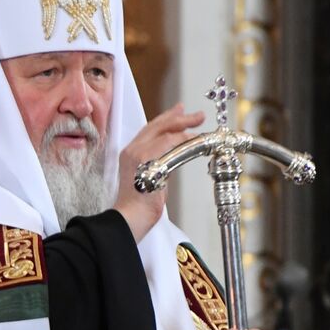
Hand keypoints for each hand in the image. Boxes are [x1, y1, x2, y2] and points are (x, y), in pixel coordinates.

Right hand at [113, 104, 205, 239]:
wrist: (129, 218)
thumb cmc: (140, 206)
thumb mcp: (150, 178)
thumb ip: (159, 165)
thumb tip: (174, 158)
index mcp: (130, 153)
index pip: (150, 129)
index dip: (166, 118)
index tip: (180, 110)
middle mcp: (131, 150)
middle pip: (157, 125)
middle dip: (179, 118)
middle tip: (197, 116)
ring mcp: (137, 154)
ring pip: (165, 133)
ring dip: (185, 129)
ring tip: (200, 128)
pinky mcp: (145, 161)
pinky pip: (168, 144)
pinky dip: (183, 141)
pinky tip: (194, 141)